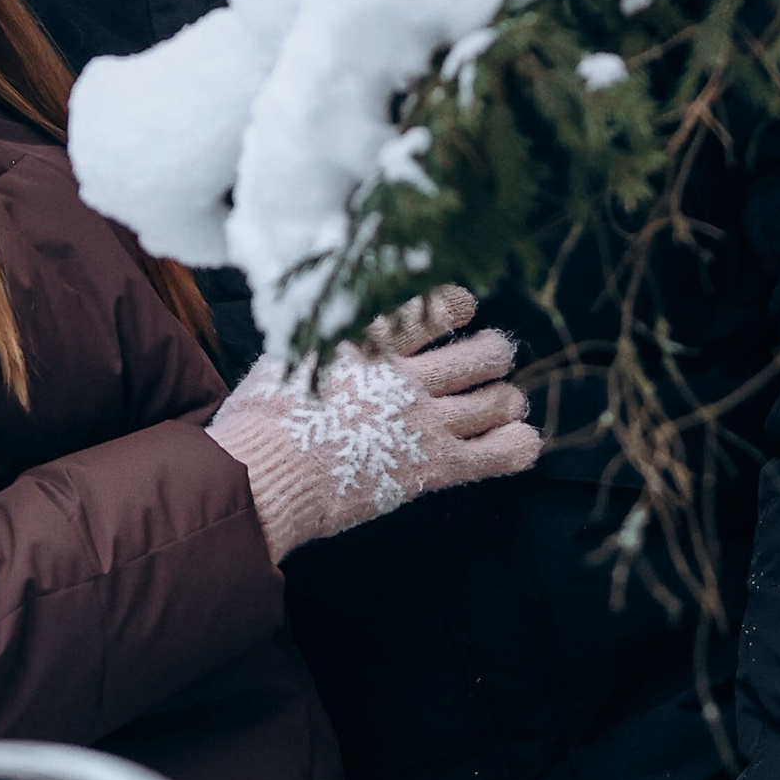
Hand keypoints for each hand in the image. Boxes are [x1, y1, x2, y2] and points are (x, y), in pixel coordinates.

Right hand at [207, 286, 539, 563]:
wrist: (263, 474)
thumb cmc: (258, 421)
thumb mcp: (285, 359)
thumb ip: (318, 341)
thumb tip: (323, 324)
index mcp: (371, 342)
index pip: (436, 307)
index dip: (458, 305)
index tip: (462, 309)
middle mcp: (407, 376)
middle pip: (482, 353)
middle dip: (493, 353)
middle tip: (489, 358)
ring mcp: (424, 421)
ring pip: (497, 401)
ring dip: (505, 400)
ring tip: (501, 403)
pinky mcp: (433, 466)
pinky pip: (498, 455)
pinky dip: (517, 446)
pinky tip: (520, 440)